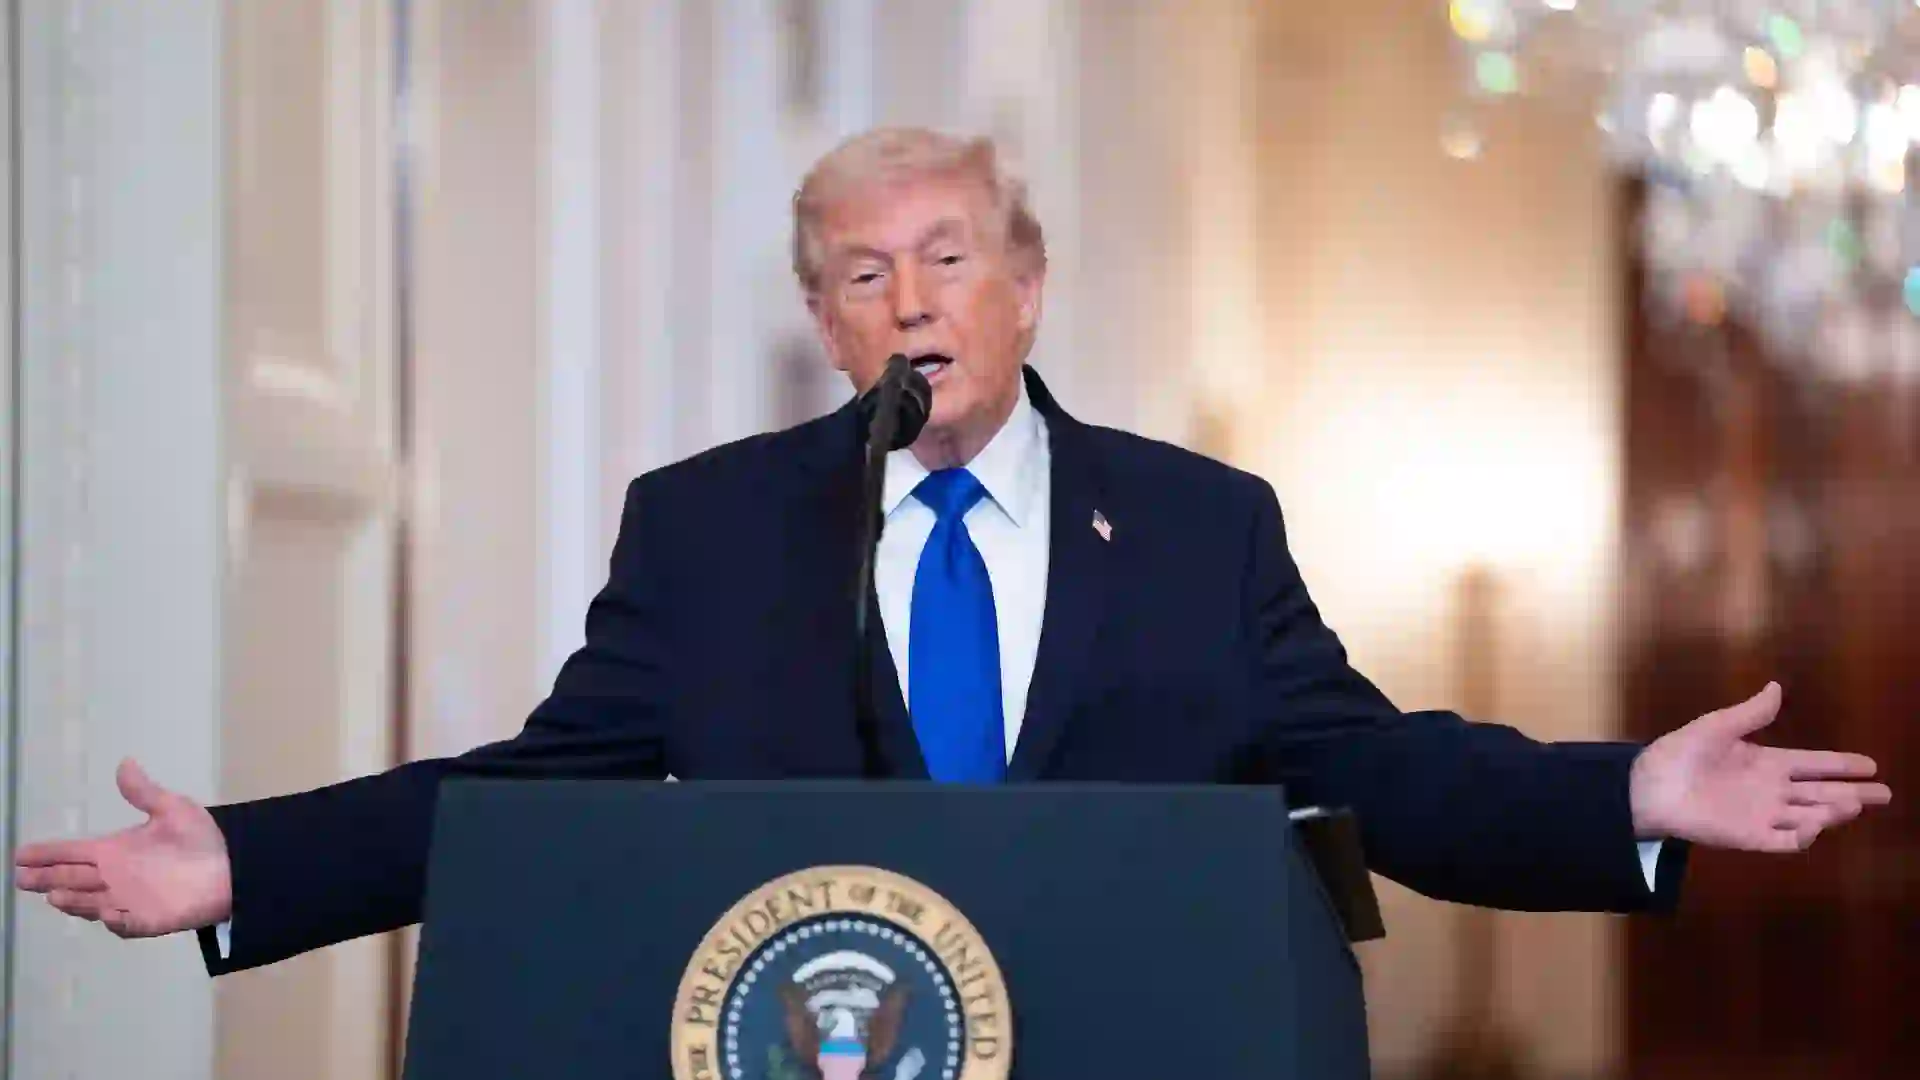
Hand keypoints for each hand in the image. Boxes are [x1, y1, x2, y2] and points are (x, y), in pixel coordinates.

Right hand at [13, 758, 231, 936]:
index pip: (73, 852)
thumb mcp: (173, 809)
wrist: (233, 866)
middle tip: (22, 879)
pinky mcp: (149, 919)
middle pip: (72, 879)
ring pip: (91, 903)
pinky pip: (127, 924)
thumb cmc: (201, 839)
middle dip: (47, 879)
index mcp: (116, 850)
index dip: (48, 854)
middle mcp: (116, 876)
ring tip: (54, 895)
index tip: (20, 855)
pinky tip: (106, 913)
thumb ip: (145, 792)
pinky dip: (116, 920)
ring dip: (74, 901)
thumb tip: (125, 763)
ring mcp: (130, 900)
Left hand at [1631, 682, 1891, 851]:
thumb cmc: (1679, 753)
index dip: (1840, 765)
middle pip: (1820, 794)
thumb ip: (1750, 713)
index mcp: (1766, 763)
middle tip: (1884, 794)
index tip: (1870, 765)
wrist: (1648, 785)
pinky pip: (1781, 841)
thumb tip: (1776, 687)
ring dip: (1831, 813)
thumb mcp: (1717, 726)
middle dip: (1852, 794)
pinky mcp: (1748, 837)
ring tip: (1854, 804)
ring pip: (1808, 817)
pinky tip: (1814, 826)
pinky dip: (1800, 837)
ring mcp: (1762, 815)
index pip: (1812, 765)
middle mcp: (1771, 791)